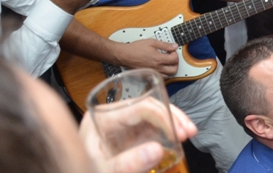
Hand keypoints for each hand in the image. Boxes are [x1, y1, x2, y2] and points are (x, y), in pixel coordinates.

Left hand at [80, 105, 196, 172]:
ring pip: (152, 116)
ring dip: (172, 123)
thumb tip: (159, 150)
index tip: (179, 131)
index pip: (140, 106)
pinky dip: (165, 134)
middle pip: (149, 107)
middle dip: (172, 117)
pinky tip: (176, 142)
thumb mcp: (104, 171)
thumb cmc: (83, 171)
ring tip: (187, 135)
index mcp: (102, 118)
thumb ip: (127, 164)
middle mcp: (112, 118)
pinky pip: (149, 129)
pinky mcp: (126, 138)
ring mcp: (120, 127)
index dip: (164, 115)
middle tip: (189, 132)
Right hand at [114, 39, 179, 75]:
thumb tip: (174, 46)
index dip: (175, 54)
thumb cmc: (136, 49)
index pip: (174, 60)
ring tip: (166, 62)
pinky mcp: (148, 76)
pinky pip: (159, 78)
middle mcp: (157, 68)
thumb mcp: (152, 42)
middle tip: (171, 57)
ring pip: (167, 76)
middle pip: (173, 70)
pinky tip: (160, 67)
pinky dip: (163, 74)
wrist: (124, 55)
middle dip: (175, 63)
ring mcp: (152, 73)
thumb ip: (165, 45)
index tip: (172, 51)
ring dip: (170, 69)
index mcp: (159, 59)